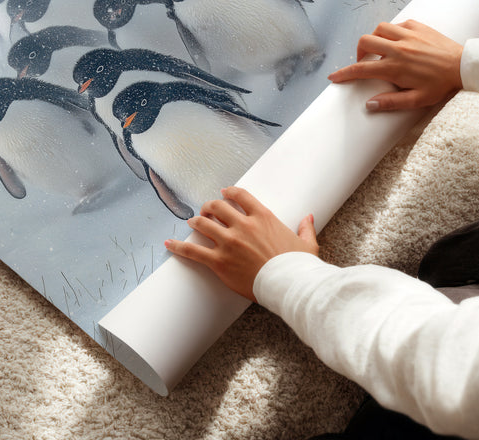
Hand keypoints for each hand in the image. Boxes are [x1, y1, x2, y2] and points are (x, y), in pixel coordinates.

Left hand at [165, 186, 317, 301]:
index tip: (224, 193)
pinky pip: (193, 251)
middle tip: (205, 210)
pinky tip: (169, 243)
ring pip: (203, 224)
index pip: (240, 196)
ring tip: (191, 222)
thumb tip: (309, 217)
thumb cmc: (298, 266)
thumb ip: (305, 228)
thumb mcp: (306, 244)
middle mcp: (243, 225)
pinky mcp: (219, 261)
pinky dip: (179, 246)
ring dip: (195, 222)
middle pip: (217, 207)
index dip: (229, 193)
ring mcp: (229, 242)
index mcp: (263, 217)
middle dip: (209, 207)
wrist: (289, 285)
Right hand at [328, 19, 463, 111]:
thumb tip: (369, 105)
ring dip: (375, 39)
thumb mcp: (417, 100)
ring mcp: (408, 35)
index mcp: (395, 67)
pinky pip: (397, 24)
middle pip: (365, 42)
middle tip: (365, 62)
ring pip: (379, 29)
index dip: (344, 73)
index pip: (361, 69)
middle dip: (359, 52)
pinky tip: (398, 41)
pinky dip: (392, 31)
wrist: (464, 66)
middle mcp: (398, 48)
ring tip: (380, 50)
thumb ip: (392, 102)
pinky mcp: (418, 26)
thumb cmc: (441, 85)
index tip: (334, 77)